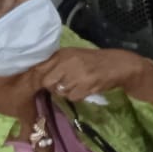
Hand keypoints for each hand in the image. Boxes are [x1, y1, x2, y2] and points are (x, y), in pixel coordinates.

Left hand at [34, 48, 151, 100]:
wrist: (118, 65)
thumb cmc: (93, 61)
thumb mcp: (73, 56)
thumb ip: (55, 63)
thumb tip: (34, 75)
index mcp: (62, 53)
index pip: (39, 68)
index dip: (38, 78)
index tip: (42, 83)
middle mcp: (67, 62)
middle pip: (47, 82)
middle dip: (52, 87)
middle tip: (62, 85)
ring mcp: (77, 74)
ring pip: (60, 91)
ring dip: (67, 92)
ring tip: (78, 85)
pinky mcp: (86, 85)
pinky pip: (72, 97)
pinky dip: (78, 96)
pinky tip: (85, 89)